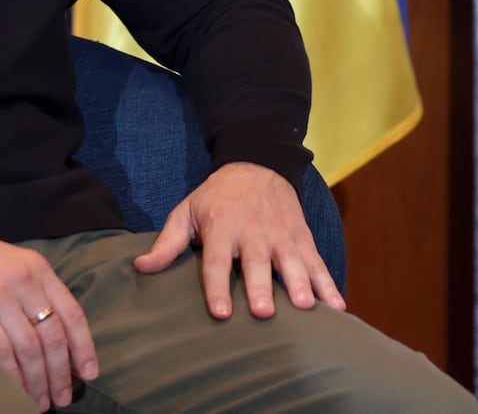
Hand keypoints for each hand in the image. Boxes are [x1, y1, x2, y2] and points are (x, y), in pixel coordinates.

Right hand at [0, 231, 97, 410]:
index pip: (71, 313)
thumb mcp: (20, 266)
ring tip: (40, 401)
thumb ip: (41, 295)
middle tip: (63, 397)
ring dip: (37, 380)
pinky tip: (16, 389)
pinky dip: (11, 375)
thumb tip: (64, 346)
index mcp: (38, 269)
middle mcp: (21, 280)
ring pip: (28, 348)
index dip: (83, 348)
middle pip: (51, 335)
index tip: (89, 374)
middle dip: (60, 373)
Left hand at [133, 161, 344, 319]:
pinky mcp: (302, 237)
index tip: (221, 313)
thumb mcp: (186, 212)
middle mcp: (253, 232)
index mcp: (221, 228)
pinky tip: (337, 307)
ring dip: (300, 284)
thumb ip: (167, 243)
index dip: (217, 287)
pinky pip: (317, 262)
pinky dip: (328, 284)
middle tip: (265, 313)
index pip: (216, 261)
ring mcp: (281, 234)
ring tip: (305, 309)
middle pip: (257, 263)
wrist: (257, 164)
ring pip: (292, 262)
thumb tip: (140, 268)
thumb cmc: (215, 198)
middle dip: (261, 287)